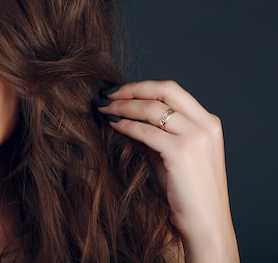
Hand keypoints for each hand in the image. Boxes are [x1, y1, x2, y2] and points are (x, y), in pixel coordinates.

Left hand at [97, 80, 238, 262]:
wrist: (204, 224)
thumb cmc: (186, 192)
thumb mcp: (169, 155)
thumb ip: (151, 134)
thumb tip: (121, 117)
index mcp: (208, 122)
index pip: (171, 90)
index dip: (141, 87)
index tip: (117, 91)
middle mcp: (205, 125)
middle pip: (164, 90)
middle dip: (131, 89)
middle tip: (105, 94)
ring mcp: (196, 137)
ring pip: (152, 108)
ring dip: (123, 106)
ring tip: (103, 109)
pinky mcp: (182, 152)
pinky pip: (146, 131)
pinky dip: (126, 125)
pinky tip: (112, 125)